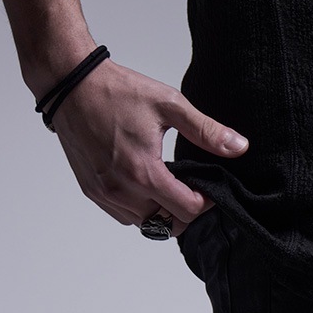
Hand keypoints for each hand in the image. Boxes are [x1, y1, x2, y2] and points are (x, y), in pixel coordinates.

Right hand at [47, 60, 247, 236]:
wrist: (74, 87)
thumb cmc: (118, 92)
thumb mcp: (170, 104)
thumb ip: (206, 131)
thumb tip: (238, 147)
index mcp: (143, 171)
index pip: (185, 210)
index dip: (205, 203)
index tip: (209, 188)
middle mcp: (120, 190)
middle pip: (164, 224)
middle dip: (184, 211)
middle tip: (192, 187)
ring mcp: (102, 193)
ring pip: (141, 223)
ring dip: (160, 212)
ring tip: (170, 184)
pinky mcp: (90, 190)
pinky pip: (121, 215)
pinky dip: (138, 209)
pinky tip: (145, 184)